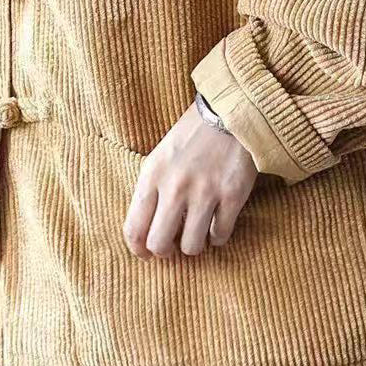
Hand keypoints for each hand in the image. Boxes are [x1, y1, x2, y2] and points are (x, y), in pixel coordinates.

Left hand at [123, 102, 257, 259]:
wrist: (228, 112)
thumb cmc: (191, 136)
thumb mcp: (160, 157)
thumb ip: (151, 190)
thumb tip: (148, 229)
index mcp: (152, 176)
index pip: (134, 228)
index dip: (138, 249)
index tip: (146, 253)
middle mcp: (175, 187)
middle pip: (159, 244)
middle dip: (165, 252)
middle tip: (174, 245)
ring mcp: (204, 192)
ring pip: (192, 246)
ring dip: (194, 246)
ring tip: (197, 234)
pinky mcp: (231, 196)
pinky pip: (220, 235)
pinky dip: (218, 236)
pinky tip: (218, 224)